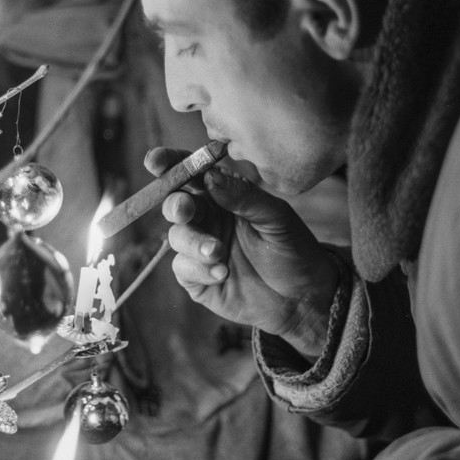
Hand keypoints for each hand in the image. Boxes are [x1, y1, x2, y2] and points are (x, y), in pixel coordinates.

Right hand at [145, 147, 340, 359]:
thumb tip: (210, 176)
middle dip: (175, 204)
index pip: (191, 173)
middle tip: (185, 210)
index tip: (155, 161)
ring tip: (219, 253)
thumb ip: (243, 196)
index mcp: (223, 195)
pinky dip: (199, 268)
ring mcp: (200, 249)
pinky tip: (223, 273)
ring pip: (176, 236)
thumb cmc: (294, 249)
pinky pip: (182, 267)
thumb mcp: (276, 217)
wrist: (304, 298)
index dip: (170, 164)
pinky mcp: (197, 279)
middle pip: (175, 203)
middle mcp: (207, 218)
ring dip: (193, 242)